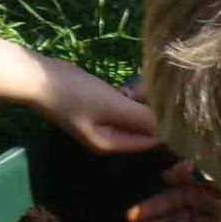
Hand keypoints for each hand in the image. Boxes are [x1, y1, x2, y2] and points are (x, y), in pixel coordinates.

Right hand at [34, 58, 163, 153]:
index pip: (151, 140)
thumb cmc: (76, 94)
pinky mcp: (100, 104)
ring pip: (135, 112)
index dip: (167, 127)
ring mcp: (104, 120)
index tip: (182, 109)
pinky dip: (130, 93)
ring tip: (145, 84)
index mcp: (112, 144)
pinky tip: (133, 83)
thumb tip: (173, 126)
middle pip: (144, 127)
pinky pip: (124, 102)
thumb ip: (142, 117)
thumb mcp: (113, 105)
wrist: (39, 77)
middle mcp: (110, 137)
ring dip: (143, 99)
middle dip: (154, 110)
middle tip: (161, 91)